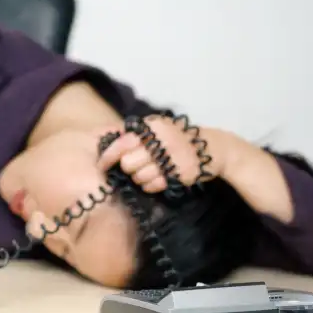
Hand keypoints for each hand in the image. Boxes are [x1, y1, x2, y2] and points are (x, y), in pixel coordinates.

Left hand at [97, 115, 233, 192]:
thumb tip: (110, 140)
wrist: (212, 148)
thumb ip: (137, 132)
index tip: (101, 165)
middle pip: (128, 163)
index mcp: (153, 127)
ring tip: (148, 172)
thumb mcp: (158, 126)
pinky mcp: (179, 174)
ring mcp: (171, 159)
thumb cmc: (178, 137)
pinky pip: (152, 186)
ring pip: (139, 177)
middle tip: (134, 167)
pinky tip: (155, 179)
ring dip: (139, 178)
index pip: (123, 142)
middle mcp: (161, 141)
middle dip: (127, 168)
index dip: (108, 156)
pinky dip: (149, 185)